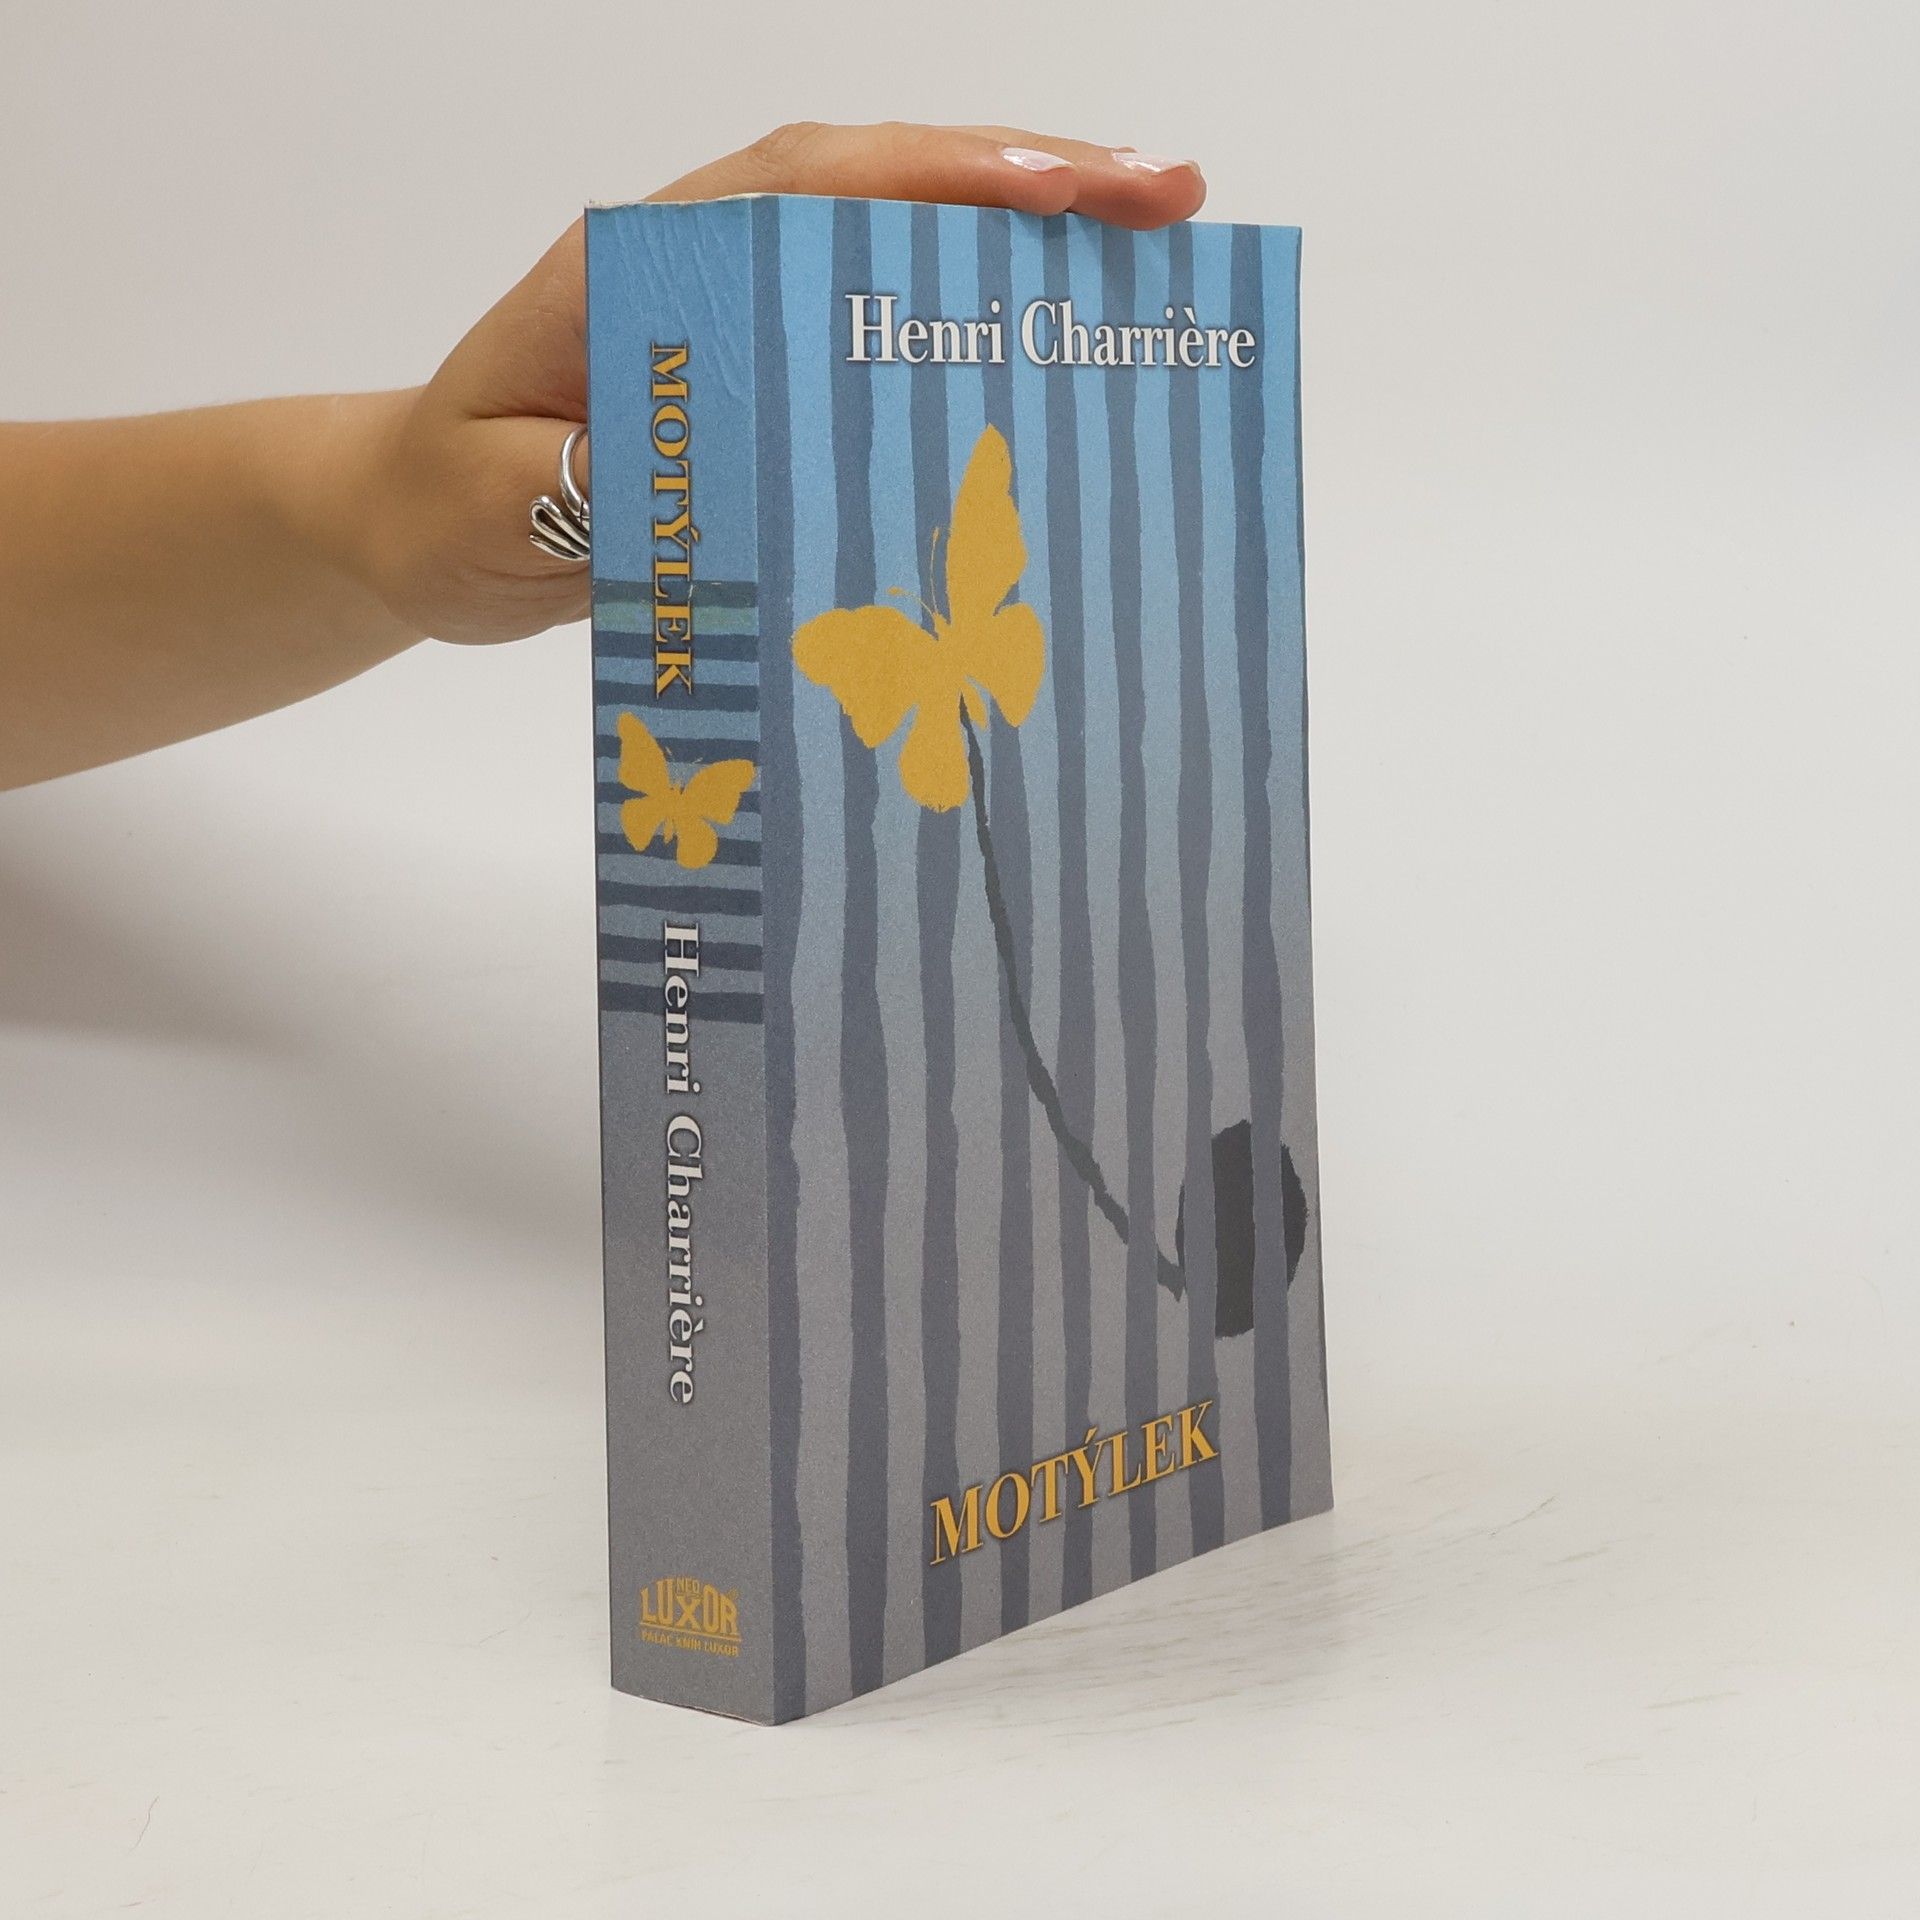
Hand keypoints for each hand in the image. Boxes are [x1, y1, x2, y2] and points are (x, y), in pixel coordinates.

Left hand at [368, 124, 1205, 646]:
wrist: (411, 530)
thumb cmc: (437, 507)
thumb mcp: (486, 506)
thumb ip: (578, 488)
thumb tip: (706, 480)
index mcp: (638, 262)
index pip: (805, 186)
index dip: (938, 179)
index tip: (1058, 192)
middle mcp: (704, 266)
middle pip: (881, 192)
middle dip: (1028, 187)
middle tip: (1170, 207)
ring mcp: (740, 319)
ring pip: (896, 253)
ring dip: (1019, 245)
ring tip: (1150, 258)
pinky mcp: (763, 386)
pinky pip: (880, 342)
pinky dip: (969, 335)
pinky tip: (1050, 357)